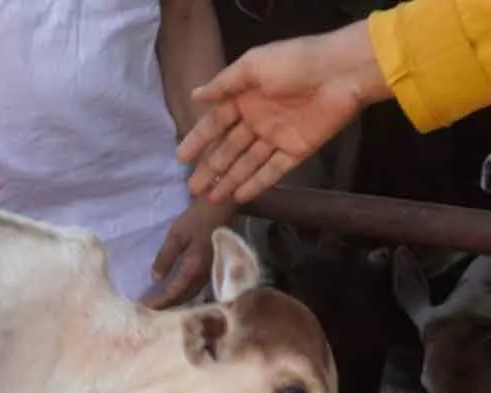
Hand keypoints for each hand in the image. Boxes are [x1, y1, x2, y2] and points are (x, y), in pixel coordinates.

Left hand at [142, 200, 233, 308]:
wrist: (221, 208)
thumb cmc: (197, 219)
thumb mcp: (176, 236)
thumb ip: (165, 257)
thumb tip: (154, 279)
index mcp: (193, 269)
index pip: (173, 293)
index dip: (159, 302)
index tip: (143, 306)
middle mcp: (204, 276)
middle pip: (183, 298)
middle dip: (166, 305)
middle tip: (148, 308)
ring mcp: (210, 273)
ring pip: (191, 294)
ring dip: (175, 300)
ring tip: (159, 301)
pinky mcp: (212, 268)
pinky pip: (196, 287)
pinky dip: (183, 292)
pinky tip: (174, 289)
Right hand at [175, 20, 388, 203]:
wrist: (342, 72)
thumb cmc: (295, 63)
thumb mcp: (253, 66)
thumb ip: (224, 84)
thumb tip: (195, 95)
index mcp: (245, 97)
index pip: (215, 123)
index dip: (198, 140)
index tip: (181, 158)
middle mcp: (258, 119)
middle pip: (229, 148)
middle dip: (210, 168)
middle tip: (192, 188)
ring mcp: (277, 136)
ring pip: (247, 163)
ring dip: (229, 180)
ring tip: (210, 198)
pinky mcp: (297, 150)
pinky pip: (273, 170)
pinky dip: (257, 183)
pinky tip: (239, 196)